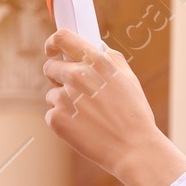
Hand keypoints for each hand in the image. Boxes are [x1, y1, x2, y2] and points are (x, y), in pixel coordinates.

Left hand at [44, 32, 185, 185]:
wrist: (133, 148)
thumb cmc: (134, 114)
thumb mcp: (128, 79)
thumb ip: (110, 59)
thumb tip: (95, 48)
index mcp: (96, 62)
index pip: (63, 38)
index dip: (53, 42)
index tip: (53, 49)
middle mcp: (78, 76)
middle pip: (51, 66)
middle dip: (58, 75)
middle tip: (73, 89)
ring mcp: (64, 98)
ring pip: (52, 93)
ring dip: (64, 101)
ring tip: (88, 115)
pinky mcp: (56, 119)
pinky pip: (52, 114)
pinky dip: (64, 120)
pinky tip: (83, 128)